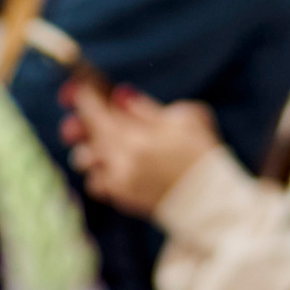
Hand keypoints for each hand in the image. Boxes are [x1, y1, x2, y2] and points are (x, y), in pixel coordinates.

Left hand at [63, 82, 221, 214]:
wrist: (211, 201)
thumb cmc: (202, 155)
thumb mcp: (185, 119)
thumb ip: (146, 108)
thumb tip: (121, 97)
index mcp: (135, 138)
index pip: (96, 112)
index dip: (83, 96)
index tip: (78, 88)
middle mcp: (121, 160)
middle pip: (87, 135)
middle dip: (80, 123)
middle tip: (78, 119)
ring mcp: (119, 181)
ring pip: (85, 161)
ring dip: (88, 149)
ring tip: (98, 147)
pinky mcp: (122, 198)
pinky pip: (97, 182)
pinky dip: (100, 173)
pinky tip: (113, 168)